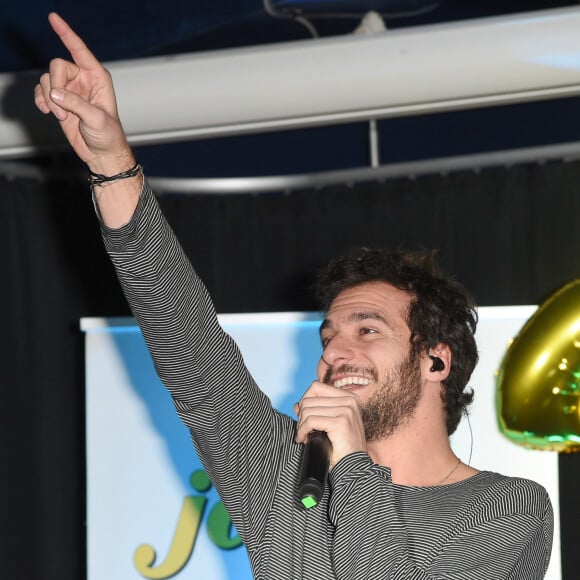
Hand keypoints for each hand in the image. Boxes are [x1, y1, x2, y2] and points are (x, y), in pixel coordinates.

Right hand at [34, 12, 132, 172]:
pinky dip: (41, 101)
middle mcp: (83, 79)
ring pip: (47, 80)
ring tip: (61, 116)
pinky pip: (41, 91)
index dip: (66, 33)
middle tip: (61, 108)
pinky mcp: (60, 100)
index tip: (53, 17)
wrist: (102, 153)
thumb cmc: (108, 136)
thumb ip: (76, 104)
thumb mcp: (96, 119)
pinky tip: (49, 112)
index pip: (80, 50)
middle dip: (55, 86)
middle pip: (57, 67)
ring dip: (49, 98)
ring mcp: (70, 89)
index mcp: (97, 77)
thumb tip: (55, 94)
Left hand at [294, 381, 366, 467]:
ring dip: (301, 425)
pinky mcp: (340, 422)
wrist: (354, 467)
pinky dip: (302, 431)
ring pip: (308, 410)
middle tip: (304, 430)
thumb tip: (297, 404)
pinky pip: (310, 421)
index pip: (316, 387)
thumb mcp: (330, 423)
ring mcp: (346, 410)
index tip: (305, 417)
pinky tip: (304, 439)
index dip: (306, 400)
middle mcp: (350, 400)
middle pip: (310, 398)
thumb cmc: (342, 447)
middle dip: (302, 415)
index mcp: (350, 397)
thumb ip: (316, 410)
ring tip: (306, 436)